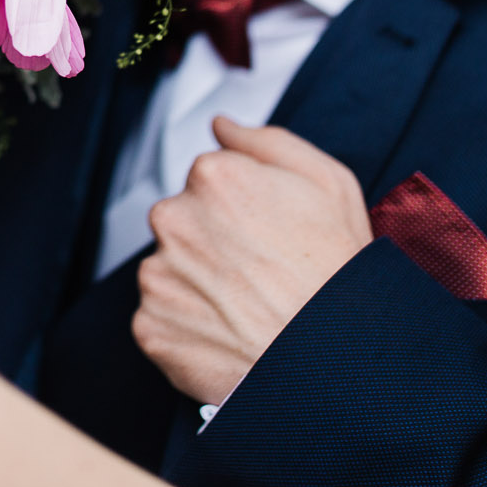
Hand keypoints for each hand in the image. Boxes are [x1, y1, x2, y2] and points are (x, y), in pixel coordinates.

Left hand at [133, 118, 372, 404]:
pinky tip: (229, 334)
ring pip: (170, 269)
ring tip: (247, 307)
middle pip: (182, 222)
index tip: (266, 234)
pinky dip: (187, 328)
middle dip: (212, 243)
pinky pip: (160, 319)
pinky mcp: (150, 325)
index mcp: (213, 176)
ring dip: (197, 285)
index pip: (207, 181)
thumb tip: (222, 126)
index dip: (241, 209)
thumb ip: (266, 141)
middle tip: (258, 274)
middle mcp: (174, 218)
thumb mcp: (328, 181)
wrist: (335, 360)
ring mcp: (158, 274)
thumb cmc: (337, 271)